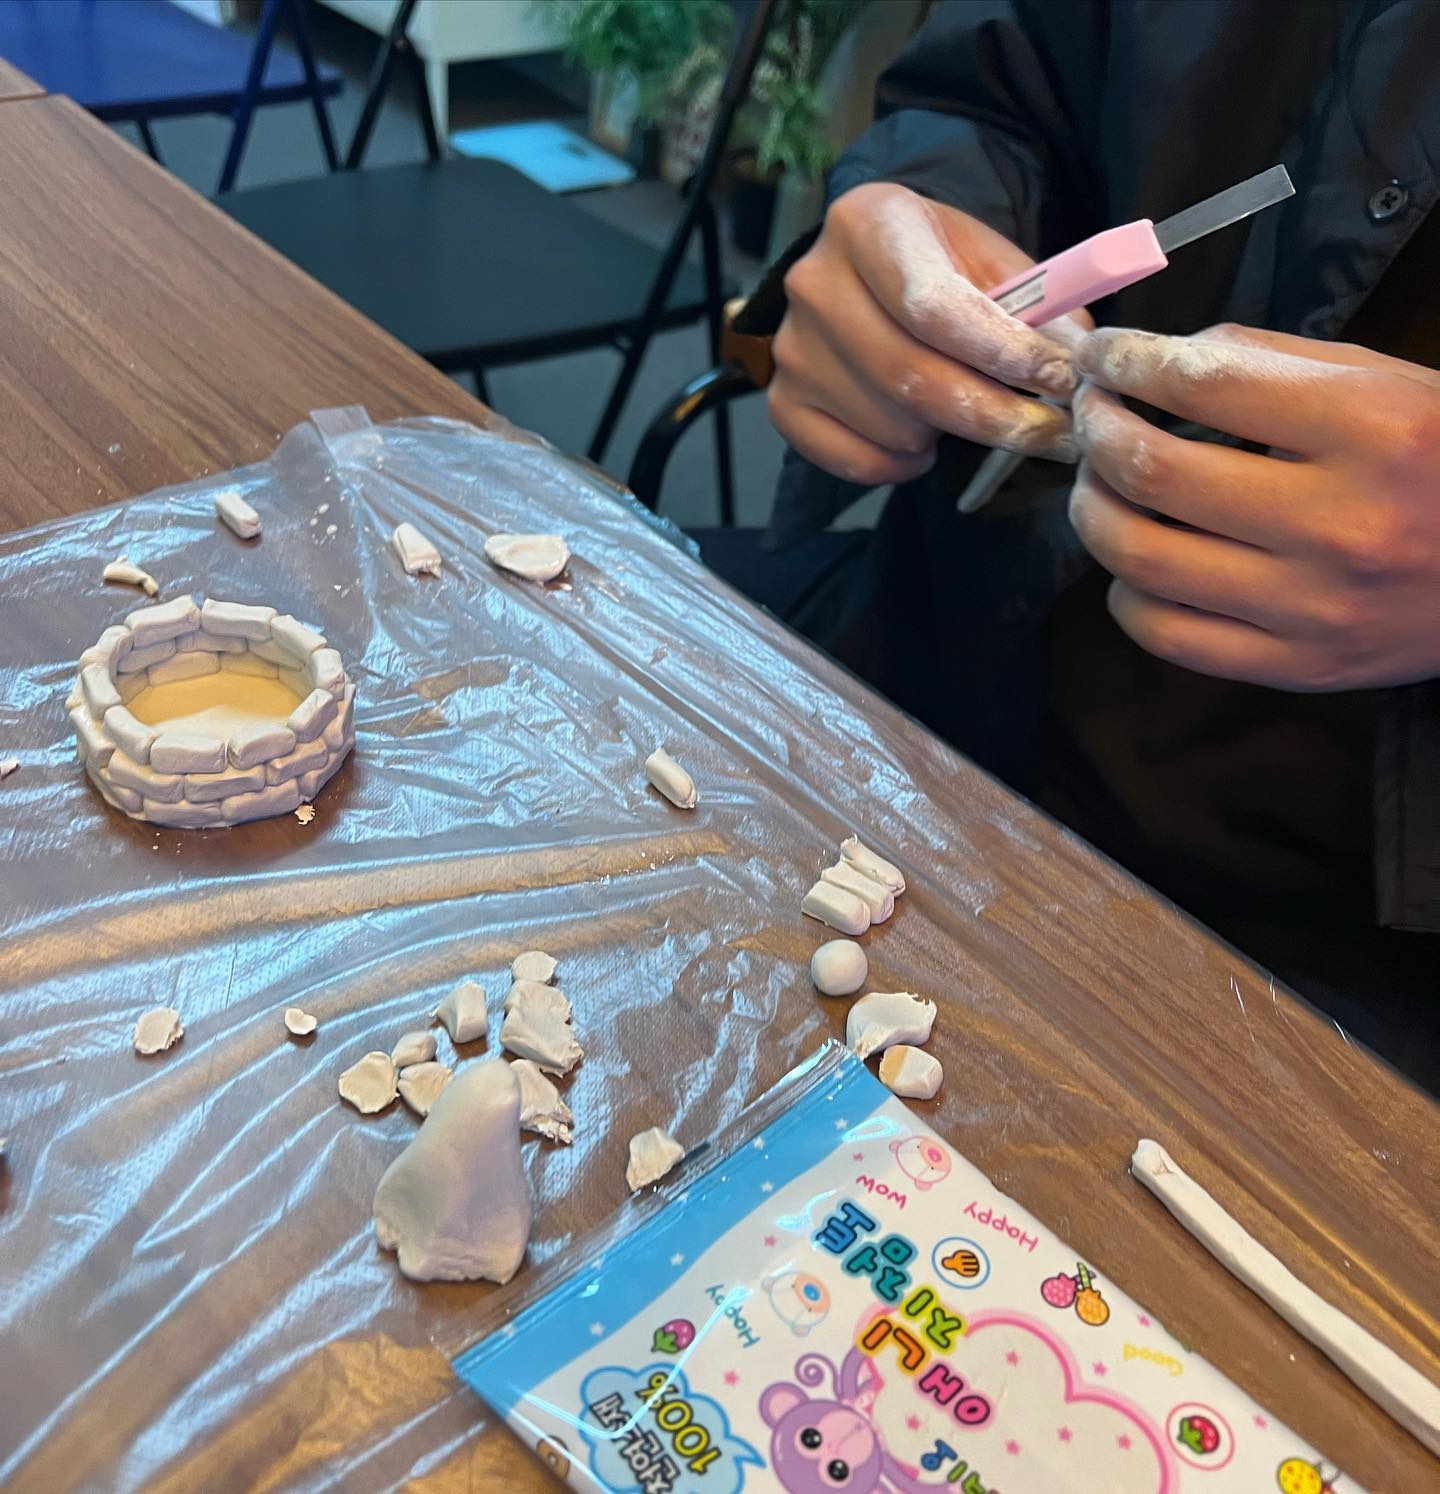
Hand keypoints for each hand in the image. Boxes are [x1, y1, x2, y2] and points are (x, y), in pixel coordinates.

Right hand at [768, 182, 1086, 487]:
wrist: (867, 276)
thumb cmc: (939, 267)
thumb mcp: (991, 261)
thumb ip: (1037, 305)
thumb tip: (1076, 357)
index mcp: (865, 222)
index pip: (932, 304)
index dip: (1000, 351)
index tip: (1059, 379)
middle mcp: (814, 282)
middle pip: (910, 375)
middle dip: (994, 414)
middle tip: (1052, 433)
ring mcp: (792, 348)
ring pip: (890, 424)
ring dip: (947, 435)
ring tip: (969, 412)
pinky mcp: (783, 402)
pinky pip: (854, 460)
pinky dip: (901, 464)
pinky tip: (922, 440)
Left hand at [1069, 323, 1439, 690]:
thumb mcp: (1386, 385)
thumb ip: (1271, 364)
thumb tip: (1156, 359)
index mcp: (1372, 430)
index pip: (1204, 384)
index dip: (1128, 362)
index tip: (1100, 355)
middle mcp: (1339, 523)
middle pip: (1155, 473)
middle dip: (1097, 431)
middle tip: (1088, 413)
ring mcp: (1312, 607)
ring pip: (1144, 559)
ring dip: (1093, 512)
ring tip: (1096, 482)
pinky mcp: (1296, 667)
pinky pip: (1167, 637)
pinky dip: (1126, 594)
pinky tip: (1131, 566)